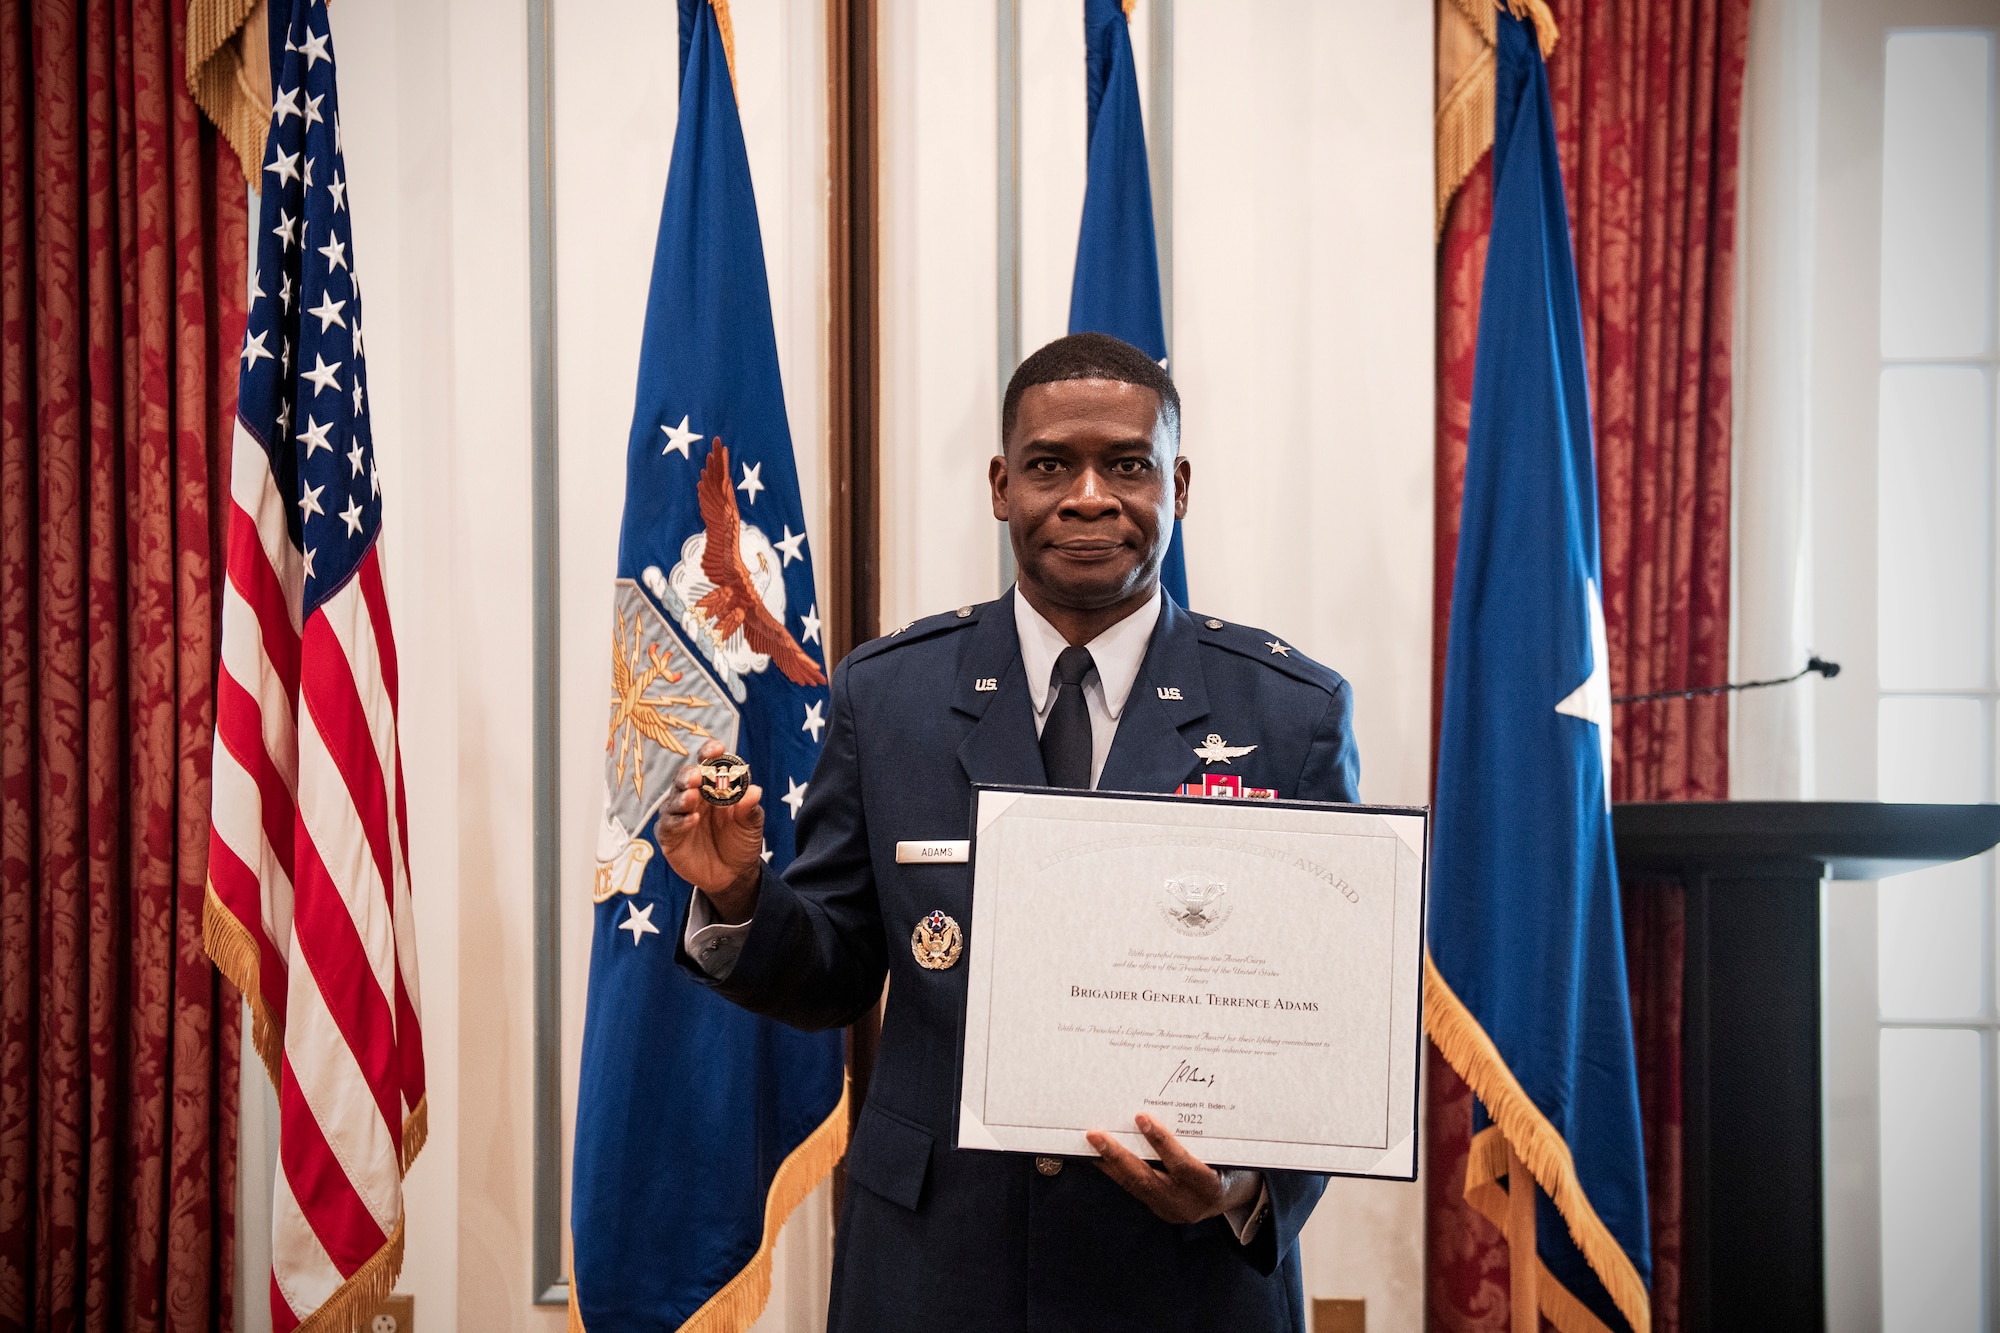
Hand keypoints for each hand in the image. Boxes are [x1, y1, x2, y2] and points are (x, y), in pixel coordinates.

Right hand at [653, 741, 765, 922]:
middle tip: (698, 775)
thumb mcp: (751, 824)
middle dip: (690, 774)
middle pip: (685, 778)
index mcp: (712, 786)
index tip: (717, 748)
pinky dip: (680, 821)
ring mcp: (679, 815)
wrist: (734, 874)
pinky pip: (670, 825)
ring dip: (683, 797)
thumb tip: (754, 791)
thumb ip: (750, 808)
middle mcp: (693, 796)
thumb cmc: (740, 840)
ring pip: (673, 800)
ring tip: (692, 797)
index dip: (709, 753)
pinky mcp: (670, 836)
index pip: (708, 763)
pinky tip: (691, 820)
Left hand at [1086, 1115, 1255, 1224]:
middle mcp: (1187, 1203)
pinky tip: (1099, 1156)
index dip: (1162, 1142)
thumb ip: (1206, 1135)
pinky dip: (1115, 1171)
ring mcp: (1171, 1209)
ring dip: (1109, 1163)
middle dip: (1118, 1156)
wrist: (1239, 1197)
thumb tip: (1175, 1099)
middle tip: (1095, 1134)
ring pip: (1134, 1186)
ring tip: (1090, 1142)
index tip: (1142, 1117)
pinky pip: (1133, 1189)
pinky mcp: (1159, 1209)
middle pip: (1147, 1180)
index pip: (1182, 1165)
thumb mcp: (1229, 1152)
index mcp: (1209, 1187)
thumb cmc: (1236, 1164)